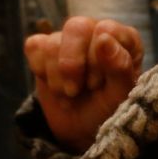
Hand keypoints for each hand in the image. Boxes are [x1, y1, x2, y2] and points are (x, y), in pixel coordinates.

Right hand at [24, 17, 143, 151]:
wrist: (82, 131)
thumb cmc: (109, 111)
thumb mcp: (120, 96)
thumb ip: (120, 67)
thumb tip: (104, 38)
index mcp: (123, 39)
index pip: (106, 29)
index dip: (97, 59)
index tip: (96, 85)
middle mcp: (96, 32)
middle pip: (76, 26)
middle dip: (71, 65)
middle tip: (75, 91)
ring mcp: (69, 39)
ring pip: (52, 42)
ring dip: (57, 78)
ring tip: (69, 96)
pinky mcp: (44, 48)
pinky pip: (34, 46)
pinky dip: (41, 71)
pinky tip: (54, 86)